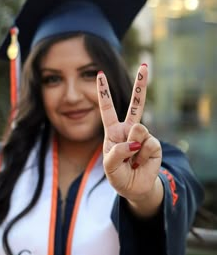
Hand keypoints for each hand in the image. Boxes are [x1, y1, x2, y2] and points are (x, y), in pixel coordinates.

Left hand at [97, 64, 162, 216]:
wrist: (135, 188)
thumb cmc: (118, 175)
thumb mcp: (109, 166)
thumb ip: (117, 152)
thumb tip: (135, 140)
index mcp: (113, 131)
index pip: (108, 109)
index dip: (104, 93)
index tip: (100, 75)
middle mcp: (129, 130)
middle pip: (136, 105)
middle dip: (141, 85)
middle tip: (145, 66)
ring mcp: (142, 136)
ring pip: (139, 129)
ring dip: (133, 148)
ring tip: (132, 160)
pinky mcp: (154, 145)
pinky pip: (148, 144)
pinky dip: (142, 157)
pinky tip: (140, 163)